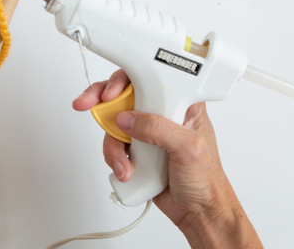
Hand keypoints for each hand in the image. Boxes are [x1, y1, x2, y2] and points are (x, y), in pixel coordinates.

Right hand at [73, 70, 261, 248]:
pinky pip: (114, 145)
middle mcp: (162, 113)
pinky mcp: (137, 150)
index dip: (126, 80)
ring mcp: (147, 132)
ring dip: (112, 144)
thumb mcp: (189, 148)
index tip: (111, 91)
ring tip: (124, 164)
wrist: (199, 214)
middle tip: (87, 104)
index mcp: (181, 103)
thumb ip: (158, 128)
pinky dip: (114, 157)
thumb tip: (127, 118)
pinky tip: (127, 170)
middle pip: (123, 96)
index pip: (149, 79)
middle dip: (102, 102)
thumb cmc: (207, 180)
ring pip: (114, 123)